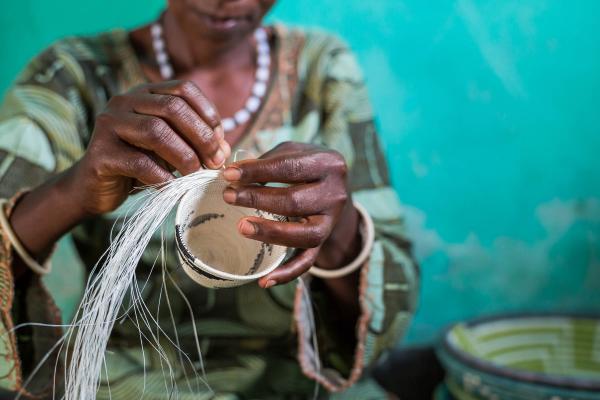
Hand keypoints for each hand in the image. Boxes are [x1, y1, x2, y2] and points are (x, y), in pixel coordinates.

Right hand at [69, 80, 230, 215]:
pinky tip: (171, 186)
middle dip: (201, 136)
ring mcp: (108, 124)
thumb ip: (197, 144)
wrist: (94, 187)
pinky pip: (139, 162)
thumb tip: (225, 148)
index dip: (207, 112)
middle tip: (215, 162)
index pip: (183, 88)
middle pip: (172, 108)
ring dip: (184, 155)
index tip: (220, 140)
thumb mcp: (172, 150)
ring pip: (155, 131)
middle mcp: (124, 101)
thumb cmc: (139, 165)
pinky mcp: (100, 153)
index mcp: (144, 94)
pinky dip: (162, 176)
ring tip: (195, 174)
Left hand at [222, 141, 358, 287]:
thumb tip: (233, 174)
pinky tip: (264, 281)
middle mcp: (336, 194)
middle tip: (229, 197)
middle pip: (295, 201)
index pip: (289, 167)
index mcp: (329, 164)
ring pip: (304, 235)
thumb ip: (267, 160)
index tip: (228, 175)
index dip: (257, 171)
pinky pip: (308, 262)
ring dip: (271, 233)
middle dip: (258, 199)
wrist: (334, 185)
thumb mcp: (293, 151)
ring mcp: (332, 221)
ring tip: (242, 226)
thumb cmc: (305, 165)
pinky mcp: (325, 241)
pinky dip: (287, 273)